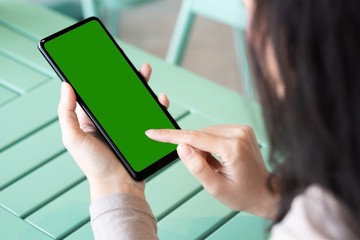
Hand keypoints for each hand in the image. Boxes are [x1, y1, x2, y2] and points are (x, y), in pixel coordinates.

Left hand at [58, 63, 168, 201]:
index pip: (97, 94)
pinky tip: (159, 98)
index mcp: (92, 119)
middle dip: (126, 78)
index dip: (100, 78)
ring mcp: (127, 126)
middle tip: (131, 66)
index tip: (105, 63)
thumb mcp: (74, 138)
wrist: (118, 185)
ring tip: (146, 73)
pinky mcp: (141, 132)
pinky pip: (150, 115)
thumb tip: (65, 86)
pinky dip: (155, 105)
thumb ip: (66, 113)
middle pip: (119, 94)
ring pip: (136, 101)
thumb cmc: (94, 164)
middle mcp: (110, 121)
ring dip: (142, 87)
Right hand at [145, 125, 277, 218]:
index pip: (194, 138)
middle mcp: (239, 133)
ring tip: (217, 165)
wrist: (265, 192)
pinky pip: (216, 132)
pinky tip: (220, 157)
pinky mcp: (242, 129)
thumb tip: (181, 147)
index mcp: (232, 148)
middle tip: (208, 169)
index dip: (170, 136)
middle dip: (195, 150)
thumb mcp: (215, 188)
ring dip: (203, 147)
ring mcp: (242, 129)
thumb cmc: (243, 194)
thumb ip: (197, 167)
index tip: (153, 132)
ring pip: (206, 132)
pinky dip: (211, 144)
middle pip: (200, 135)